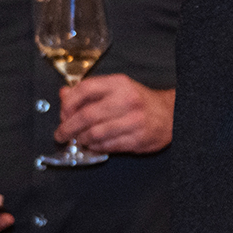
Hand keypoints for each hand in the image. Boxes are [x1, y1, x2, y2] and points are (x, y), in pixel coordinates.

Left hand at [55, 77, 174, 155]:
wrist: (170, 114)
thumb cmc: (139, 101)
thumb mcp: (116, 89)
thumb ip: (89, 91)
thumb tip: (64, 95)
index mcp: (119, 84)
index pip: (85, 89)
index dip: (68, 103)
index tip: (62, 113)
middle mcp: (127, 100)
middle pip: (87, 115)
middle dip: (68, 127)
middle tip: (61, 134)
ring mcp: (134, 121)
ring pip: (95, 134)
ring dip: (82, 139)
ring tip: (79, 139)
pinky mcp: (137, 139)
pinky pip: (108, 146)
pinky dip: (96, 147)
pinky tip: (94, 145)